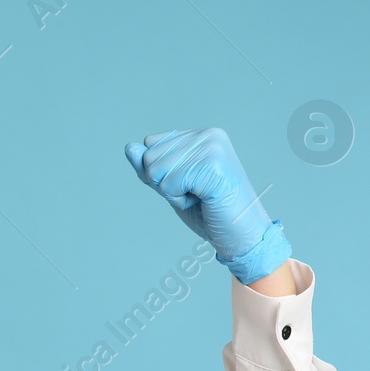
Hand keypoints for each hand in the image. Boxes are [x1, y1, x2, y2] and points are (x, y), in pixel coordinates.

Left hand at [123, 127, 290, 283]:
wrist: (240, 235)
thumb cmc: (208, 212)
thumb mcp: (171, 186)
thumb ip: (149, 167)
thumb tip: (129, 147)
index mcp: (201, 134)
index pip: (150, 144)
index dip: (160, 173)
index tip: (190, 184)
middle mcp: (208, 135)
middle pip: (149, 157)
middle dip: (165, 184)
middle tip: (197, 194)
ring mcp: (212, 148)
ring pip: (155, 170)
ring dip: (172, 193)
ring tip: (201, 197)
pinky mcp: (212, 166)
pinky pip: (168, 184)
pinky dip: (179, 200)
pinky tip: (204, 201)